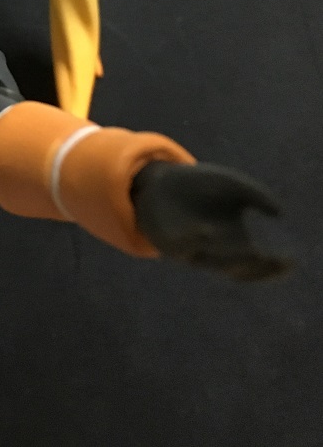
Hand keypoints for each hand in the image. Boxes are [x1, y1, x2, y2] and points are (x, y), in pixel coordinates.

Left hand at [131, 161, 290, 280]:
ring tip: (249, 249)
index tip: (288, 261)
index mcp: (233, 244)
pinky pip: (181, 246)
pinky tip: (206, 230)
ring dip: (228, 258)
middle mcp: (212, 252)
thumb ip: (256, 194)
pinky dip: (194, 240)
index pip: (255, 266)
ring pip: (210, 262)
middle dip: (253, 266)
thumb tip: (279, 213)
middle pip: (236, 269)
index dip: (272, 269)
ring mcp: (189, 250)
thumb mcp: (233, 185)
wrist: (161, 179)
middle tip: (266, 257)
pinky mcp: (167, 241)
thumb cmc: (201, 186)